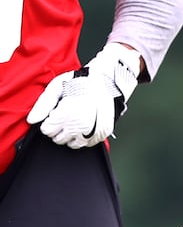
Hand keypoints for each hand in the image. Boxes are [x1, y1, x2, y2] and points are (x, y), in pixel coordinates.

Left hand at [27, 43, 141, 148]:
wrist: (106, 82)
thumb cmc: (81, 82)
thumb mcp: (56, 87)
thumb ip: (43, 105)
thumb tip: (32, 120)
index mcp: (67, 112)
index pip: (47, 131)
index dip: (49, 122)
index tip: (55, 114)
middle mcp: (80, 124)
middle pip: (59, 139)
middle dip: (58, 129)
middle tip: (66, 116)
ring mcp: (93, 130)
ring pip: (73, 144)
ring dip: (71, 135)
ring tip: (75, 121)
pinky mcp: (103, 133)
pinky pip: (88, 144)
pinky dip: (84, 138)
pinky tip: (85, 126)